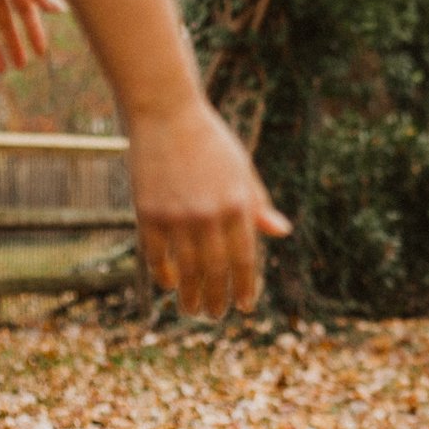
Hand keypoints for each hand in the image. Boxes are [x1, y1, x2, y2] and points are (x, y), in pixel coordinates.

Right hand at [126, 98, 290, 315]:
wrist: (166, 113)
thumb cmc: (210, 142)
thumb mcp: (242, 170)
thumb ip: (258, 205)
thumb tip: (281, 233)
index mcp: (238, 204)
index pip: (245, 259)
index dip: (245, 287)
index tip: (244, 306)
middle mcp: (208, 214)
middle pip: (214, 271)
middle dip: (217, 298)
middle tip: (217, 314)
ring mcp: (176, 215)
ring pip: (184, 270)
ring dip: (189, 295)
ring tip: (192, 310)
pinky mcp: (147, 212)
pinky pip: (154, 255)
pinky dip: (162, 273)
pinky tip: (169, 284)